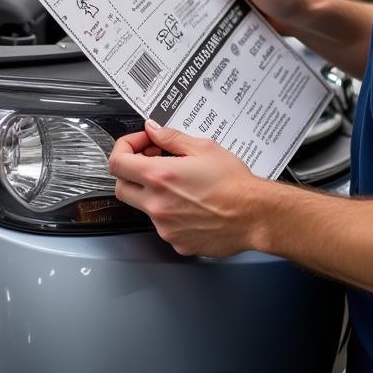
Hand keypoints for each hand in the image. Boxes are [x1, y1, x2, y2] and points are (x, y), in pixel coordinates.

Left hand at [108, 120, 261, 256]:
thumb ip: (171, 138)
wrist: (254, 214)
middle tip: (153, 159)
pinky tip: (191, 203)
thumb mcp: (203, 147)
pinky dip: (171, 212)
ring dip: (153, 192)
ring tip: (181, 183)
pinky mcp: (176, 242)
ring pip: (143, 207)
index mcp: (160, 177)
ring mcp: (165, 227)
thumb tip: (153, 130)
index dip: (125, 147)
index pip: (117, 163)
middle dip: (132, 171)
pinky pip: (163, 225)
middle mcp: (157, 204)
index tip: (142, 143)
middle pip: (122, 186)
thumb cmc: (234, 183)